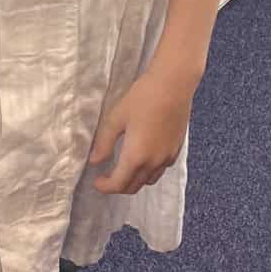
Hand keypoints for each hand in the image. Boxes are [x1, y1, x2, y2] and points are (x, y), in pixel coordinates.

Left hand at [87, 67, 194, 195]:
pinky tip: (143, 157)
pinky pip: (160, 170)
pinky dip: (148, 171)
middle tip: (107, 177)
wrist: (173, 85)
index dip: (105, 187)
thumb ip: (104, 142)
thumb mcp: (116, 118)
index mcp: (136, 156)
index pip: (118, 184)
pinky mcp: (176, 150)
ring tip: (123, 168)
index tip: (97, 182)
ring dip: (134, 180)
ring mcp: (167, 158)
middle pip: (134, 187)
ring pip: (148, 180)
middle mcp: (153, 162)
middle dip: (118, 186)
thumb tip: (94, 161)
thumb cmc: (142, 98)